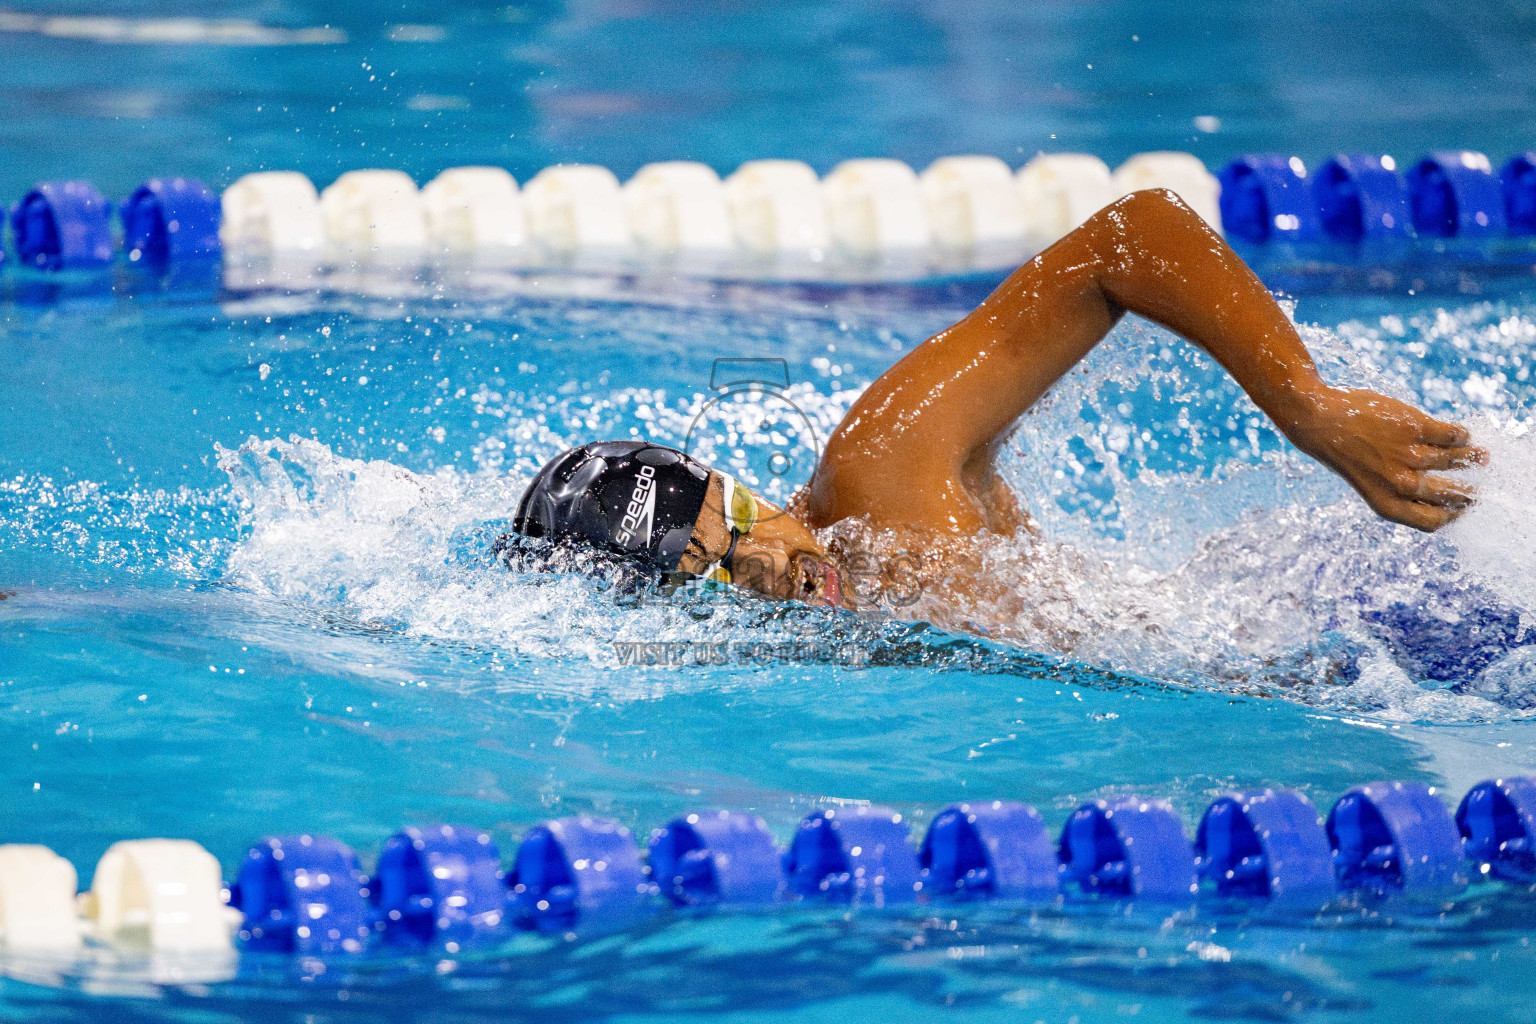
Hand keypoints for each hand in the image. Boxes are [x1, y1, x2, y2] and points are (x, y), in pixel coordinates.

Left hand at [1284, 386, 1485, 531]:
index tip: (1464, 509)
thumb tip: (1438, 494)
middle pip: (1451, 495)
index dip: (1454, 517)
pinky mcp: (1414, 427)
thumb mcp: (1367, 483)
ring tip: (1480, 456)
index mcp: (1386, 505)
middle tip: (1479, 489)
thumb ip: (1397, 491)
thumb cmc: (1343, 452)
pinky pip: (1452, 434)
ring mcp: (1409, 455)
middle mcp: (1400, 484)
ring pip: (1456, 460)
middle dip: (1470, 493)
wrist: (1318, 421)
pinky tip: (1461, 435)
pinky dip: (1462, 435)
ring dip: (1473, 458)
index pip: (1434, 522)